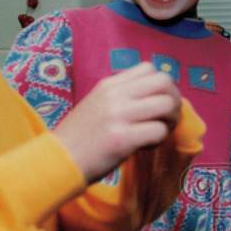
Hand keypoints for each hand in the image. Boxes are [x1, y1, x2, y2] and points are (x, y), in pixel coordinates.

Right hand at [55, 62, 180, 183]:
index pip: (149, 69)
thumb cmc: (79, 138)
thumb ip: (121, 97)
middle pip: (164, 81)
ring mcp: (118, 115)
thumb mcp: (97, 105)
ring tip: (156, 134)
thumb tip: (155, 98)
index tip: (155, 105)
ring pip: (166, 104)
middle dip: (173, 100)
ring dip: (169, 121)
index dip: (160, 87)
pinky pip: (158, 131)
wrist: (57, 161)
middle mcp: (115, 95)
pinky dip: (159, 140)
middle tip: (166, 119)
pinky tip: (146, 147)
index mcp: (109, 85)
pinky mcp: (122, 138)